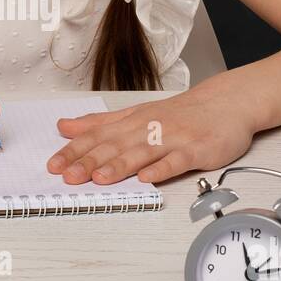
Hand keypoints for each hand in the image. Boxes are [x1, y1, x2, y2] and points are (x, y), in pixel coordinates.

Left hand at [45, 76, 257, 185]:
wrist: (226, 102)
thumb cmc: (181, 113)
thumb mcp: (135, 114)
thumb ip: (100, 123)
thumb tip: (64, 127)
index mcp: (132, 122)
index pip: (97, 137)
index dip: (74, 151)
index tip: (54, 165)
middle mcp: (149, 129)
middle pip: (115, 146)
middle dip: (90, 162)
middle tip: (68, 176)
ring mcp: (173, 139)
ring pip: (142, 153)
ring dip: (120, 166)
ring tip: (100, 178)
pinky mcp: (196, 150)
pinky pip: (177, 160)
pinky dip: (163, 169)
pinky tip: (149, 178)